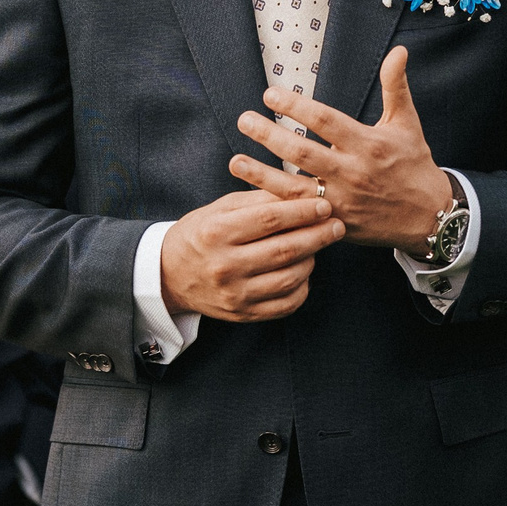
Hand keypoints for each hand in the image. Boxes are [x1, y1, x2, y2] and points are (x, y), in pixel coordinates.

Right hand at [158, 190, 344, 322]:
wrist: (170, 275)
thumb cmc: (201, 234)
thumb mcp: (222, 208)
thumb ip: (260, 199)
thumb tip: (301, 191)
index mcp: (216, 232)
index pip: (269, 220)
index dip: (302, 211)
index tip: (324, 204)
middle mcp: (225, 266)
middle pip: (284, 250)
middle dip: (317, 235)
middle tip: (337, 225)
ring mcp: (234, 294)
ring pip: (289, 278)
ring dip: (312, 259)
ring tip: (318, 245)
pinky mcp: (243, 314)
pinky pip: (286, 304)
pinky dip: (302, 287)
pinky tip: (303, 271)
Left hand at [232, 48, 454, 256]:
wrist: (430, 216)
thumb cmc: (414, 164)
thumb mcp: (408, 122)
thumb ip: (396, 86)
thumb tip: (399, 51)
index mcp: (367, 144)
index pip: (325, 121)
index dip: (296, 107)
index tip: (269, 94)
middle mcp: (352, 172)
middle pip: (303, 153)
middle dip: (270, 136)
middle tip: (244, 119)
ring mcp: (342, 201)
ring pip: (295, 189)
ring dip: (262, 175)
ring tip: (235, 161)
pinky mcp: (336, 223)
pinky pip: (301, 216)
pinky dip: (277, 207)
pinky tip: (252, 198)